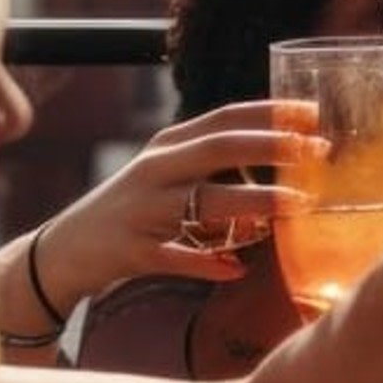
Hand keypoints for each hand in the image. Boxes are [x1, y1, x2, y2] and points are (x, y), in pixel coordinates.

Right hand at [39, 100, 322, 294]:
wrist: (66, 249)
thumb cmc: (135, 209)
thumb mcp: (169, 174)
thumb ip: (215, 165)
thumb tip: (285, 157)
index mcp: (169, 146)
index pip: (224, 118)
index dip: (270, 113)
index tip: (313, 113)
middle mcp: (156, 170)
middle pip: (218, 148)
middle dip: (270, 147)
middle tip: (316, 151)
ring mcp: (144, 210)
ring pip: (204, 201)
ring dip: (253, 203)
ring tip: (296, 206)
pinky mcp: (134, 250)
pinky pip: (177, 256)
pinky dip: (208, 263)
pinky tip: (237, 269)